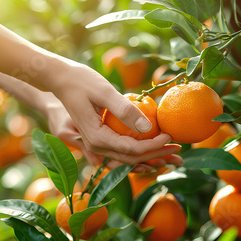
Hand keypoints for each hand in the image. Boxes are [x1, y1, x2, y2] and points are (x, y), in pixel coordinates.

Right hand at [43, 92, 182, 171]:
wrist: (61, 81)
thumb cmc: (81, 82)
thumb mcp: (104, 92)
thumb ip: (125, 110)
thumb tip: (148, 128)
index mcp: (96, 138)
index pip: (131, 149)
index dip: (154, 146)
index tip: (171, 136)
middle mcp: (95, 146)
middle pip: (131, 159)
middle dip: (157, 157)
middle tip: (180, 152)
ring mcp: (96, 145)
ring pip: (127, 160)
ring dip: (151, 159)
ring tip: (172, 158)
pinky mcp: (100, 139)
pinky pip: (122, 153)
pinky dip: (140, 154)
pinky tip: (156, 152)